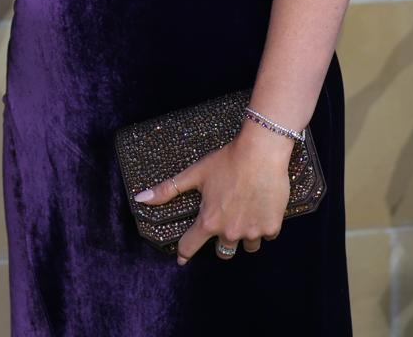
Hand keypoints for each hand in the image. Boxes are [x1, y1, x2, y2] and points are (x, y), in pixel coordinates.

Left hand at [139, 125, 293, 264]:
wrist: (261, 154)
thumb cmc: (226, 161)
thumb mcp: (194, 174)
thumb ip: (168, 189)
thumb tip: (141, 199)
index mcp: (209, 221)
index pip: (191, 246)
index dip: (184, 253)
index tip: (182, 259)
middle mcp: (230, 232)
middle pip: (223, 253)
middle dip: (220, 244)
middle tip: (222, 228)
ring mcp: (253, 232)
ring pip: (247, 247)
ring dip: (243, 237)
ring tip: (243, 218)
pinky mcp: (272, 227)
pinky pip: (266, 236)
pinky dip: (262, 228)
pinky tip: (260, 213)